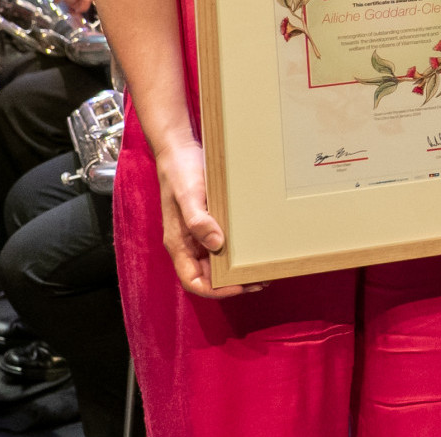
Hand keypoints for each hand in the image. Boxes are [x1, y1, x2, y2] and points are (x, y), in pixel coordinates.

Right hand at [154, 135, 258, 298]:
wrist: (179, 151)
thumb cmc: (180, 173)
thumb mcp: (189, 195)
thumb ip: (198, 220)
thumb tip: (217, 244)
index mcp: (178, 243)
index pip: (193, 280)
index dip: (215, 290)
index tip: (240, 287)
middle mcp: (187, 243)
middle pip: (207, 275)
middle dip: (232, 283)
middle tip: (261, 280)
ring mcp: (197, 234)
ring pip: (216, 262)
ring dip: (236, 269)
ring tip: (262, 268)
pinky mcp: (208, 222)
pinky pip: (222, 244)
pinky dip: (236, 251)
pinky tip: (254, 247)